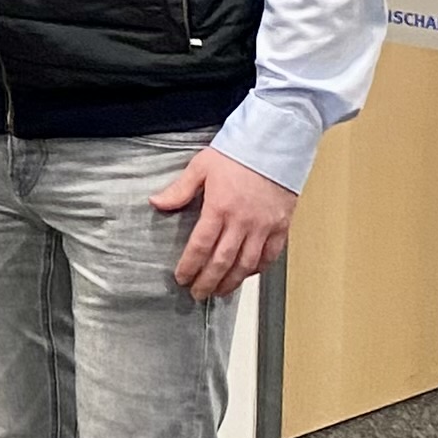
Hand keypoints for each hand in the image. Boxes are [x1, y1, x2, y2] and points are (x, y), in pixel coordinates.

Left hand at [151, 146, 295, 301]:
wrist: (275, 144)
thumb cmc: (237, 153)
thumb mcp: (200, 167)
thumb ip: (179, 189)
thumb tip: (156, 203)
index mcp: (219, 208)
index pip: (201, 246)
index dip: (190, 266)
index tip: (181, 278)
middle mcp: (243, 221)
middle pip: (222, 261)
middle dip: (208, 281)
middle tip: (197, 294)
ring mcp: (264, 225)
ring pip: (247, 263)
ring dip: (232, 281)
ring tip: (220, 292)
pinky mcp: (281, 225)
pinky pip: (270, 254)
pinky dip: (258, 269)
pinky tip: (247, 275)